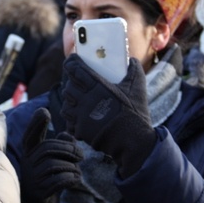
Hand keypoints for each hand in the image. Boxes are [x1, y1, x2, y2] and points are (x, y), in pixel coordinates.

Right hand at [20, 108, 82, 202]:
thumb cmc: (48, 177)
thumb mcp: (53, 159)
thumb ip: (61, 145)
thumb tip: (67, 134)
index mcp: (30, 152)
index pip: (30, 135)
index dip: (36, 123)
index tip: (45, 111)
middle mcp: (28, 163)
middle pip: (48, 148)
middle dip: (68, 149)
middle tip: (82, 156)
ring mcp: (32, 178)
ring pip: (54, 164)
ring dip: (71, 167)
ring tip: (78, 172)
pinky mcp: (39, 192)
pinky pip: (58, 180)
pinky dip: (70, 178)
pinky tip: (76, 180)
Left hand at [60, 54, 155, 177]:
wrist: (133, 142)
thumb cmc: (134, 113)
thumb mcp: (137, 88)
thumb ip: (134, 71)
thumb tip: (132, 60)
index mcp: (97, 86)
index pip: (74, 69)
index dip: (71, 63)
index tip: (72, 60)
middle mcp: (85, 99)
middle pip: (68, 86)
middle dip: (71, 83)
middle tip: (78, 83)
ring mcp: (81, 115)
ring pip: (66, 103)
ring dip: (70, 101)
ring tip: (79, 101)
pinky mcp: (80, 129)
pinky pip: (69, 121)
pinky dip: (72, 118)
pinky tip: (80, 117)